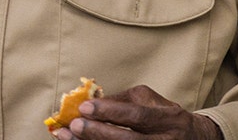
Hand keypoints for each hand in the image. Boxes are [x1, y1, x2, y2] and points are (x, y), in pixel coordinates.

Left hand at [52, 85, 222, 139]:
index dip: (111, 112)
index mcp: (169, 119)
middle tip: (74, 125)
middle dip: (98, 133)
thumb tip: (92, 100)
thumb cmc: (166, 116)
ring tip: (67, 137)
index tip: (84, 106)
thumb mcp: (151, 101)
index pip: (138, 116)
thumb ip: (123, 100)